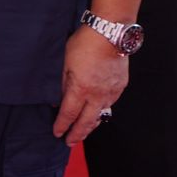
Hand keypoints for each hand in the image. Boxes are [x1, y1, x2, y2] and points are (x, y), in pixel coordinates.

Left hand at [53, 25, 129, 144]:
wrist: (109, 34)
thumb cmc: (83, 44)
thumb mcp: (64, 61)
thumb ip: (61, 83)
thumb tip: (57, 100)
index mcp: (80, 88)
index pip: (69, 113)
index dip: (62, 125)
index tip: (57, 133)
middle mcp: (97, 94)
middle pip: (86, 121)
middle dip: (77, 134)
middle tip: (69, 142)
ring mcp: (111, 92)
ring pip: (100, 115)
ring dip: (90, 125)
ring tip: (83, 133)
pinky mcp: (120, 86)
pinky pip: (110, 104)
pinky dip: (102, 111)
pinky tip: (97, 113)